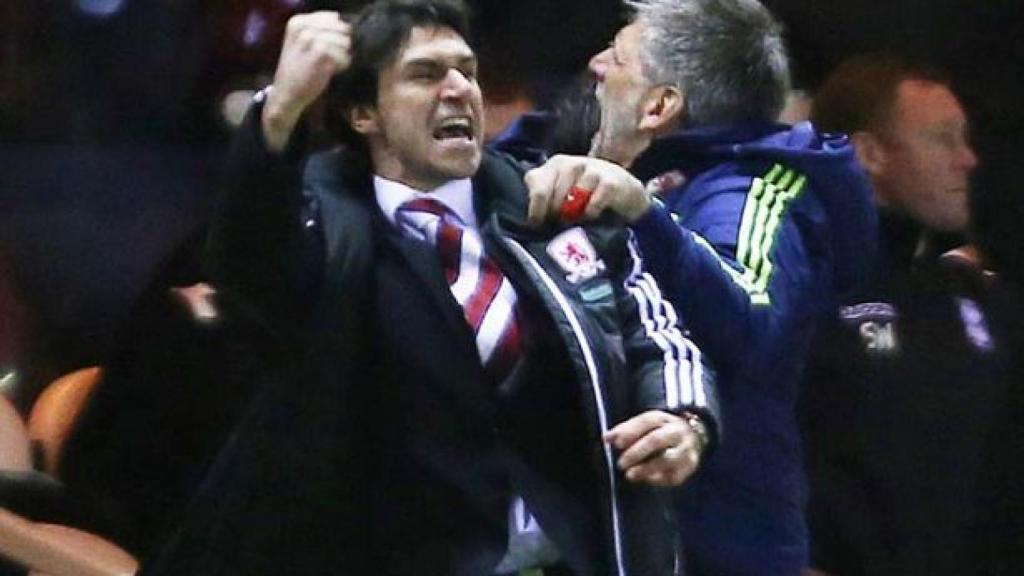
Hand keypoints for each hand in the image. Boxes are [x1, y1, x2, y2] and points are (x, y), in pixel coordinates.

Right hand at [262, 12, 352, 150]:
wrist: (286, 93)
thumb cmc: (299, 69)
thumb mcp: (303, 43)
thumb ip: (322, 31)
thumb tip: (349, 28)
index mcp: (298, 21)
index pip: (333, 18)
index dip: (337, 34)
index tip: (326, 49)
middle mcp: (303, 26)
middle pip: (342, 28)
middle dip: (341, 45)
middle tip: (329, 59)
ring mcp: (311, 39)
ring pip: (345, 42)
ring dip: (342, 56)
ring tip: (329, 66)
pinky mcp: (320, 53)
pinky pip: (345, 55)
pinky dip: (342, 65)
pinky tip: (330, 71)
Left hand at [524, 154, 650, 225]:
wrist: (624, 193)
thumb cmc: (587, 196)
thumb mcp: (562, 194)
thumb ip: (544, 198)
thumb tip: (531, 220)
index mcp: (555, 165)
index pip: (535, 183)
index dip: (535, 208)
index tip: (538, 224)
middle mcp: (572, 163)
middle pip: (552, 190)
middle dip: (553, 212)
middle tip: (559, 225)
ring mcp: (592, 169)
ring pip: (572, 192)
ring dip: (570, 211)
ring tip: (573, 221)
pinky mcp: (611, 181)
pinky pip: (594, 200)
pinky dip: (590, 212)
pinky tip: (591, 217)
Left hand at [603, 410, 702, 486]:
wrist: (693, 436)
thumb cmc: (660, 431)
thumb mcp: (644, 425)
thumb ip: (625, 430)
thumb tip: (606, 438)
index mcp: (663, 418)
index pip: (646, 422)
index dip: (630, 432)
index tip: (616, 444)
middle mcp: (676, 432)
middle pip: (657, 440)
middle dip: (637, 452)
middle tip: (621, 464)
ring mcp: (685, 449)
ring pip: (667, 460)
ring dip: (646, 469)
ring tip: (630, 475)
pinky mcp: (690, 466)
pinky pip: (674, 475)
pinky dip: (658, 479)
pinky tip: (646, 480)